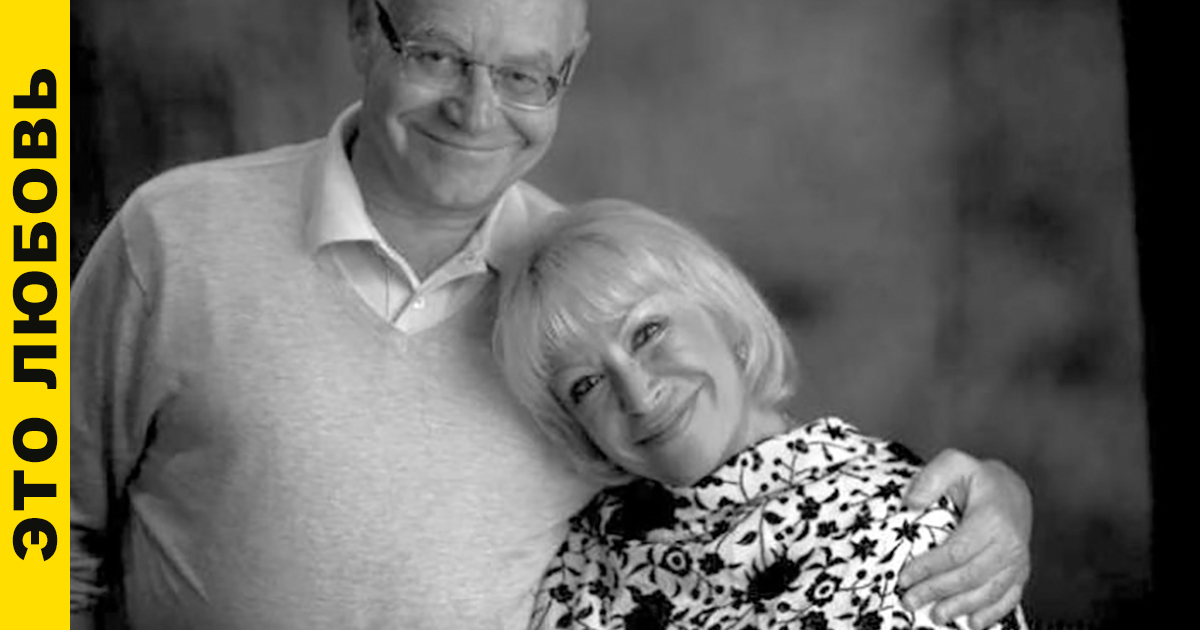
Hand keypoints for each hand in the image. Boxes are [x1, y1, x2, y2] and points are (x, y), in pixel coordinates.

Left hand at [898, 449, 1031, 628]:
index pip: (956, 552)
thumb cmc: (977, 478)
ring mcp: (1018, 560)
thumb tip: (911, 503)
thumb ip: (931, 477)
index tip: (904, 577)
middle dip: (937, 591)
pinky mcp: (1021, 571)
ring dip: (960, 607)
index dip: (929, 568)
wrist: (1012, 489)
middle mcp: (1009, 543)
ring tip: (934, 616)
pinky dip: (992, 613)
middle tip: (909, 601)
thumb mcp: (955, 464)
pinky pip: (1009, 598)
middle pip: (970, 575)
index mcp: (992, 519)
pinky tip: (972, 623)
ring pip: (988, 591)